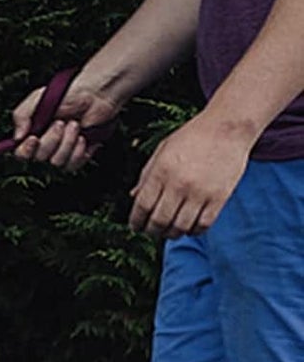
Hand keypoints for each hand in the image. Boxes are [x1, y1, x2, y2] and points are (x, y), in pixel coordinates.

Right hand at [11, 81, 119, 171]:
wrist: (96, 95)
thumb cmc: (68, 94)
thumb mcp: (38, 98)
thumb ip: (21, 115)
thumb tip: (17, 137)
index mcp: (32, 134)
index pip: (21, 154)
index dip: (26, 150)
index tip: (33, 138)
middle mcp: (45, 146)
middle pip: (40, 158)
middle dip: (52, 140)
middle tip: (61, 122)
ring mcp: (62, 153)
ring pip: (57, 162)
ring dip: (67, 142)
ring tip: (75, 125)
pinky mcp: (78, 156)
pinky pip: (72, 165)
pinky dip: (78, 151)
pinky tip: (82, 137)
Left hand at [127, 113, 252, 239]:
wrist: (228, 127)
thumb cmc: (192, 138)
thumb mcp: (162, 151)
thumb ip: (147, 175)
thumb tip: (133, 197)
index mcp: (161, 172)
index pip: (142, 207)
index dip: (136, 222)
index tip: (136, 227)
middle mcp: (179, 184)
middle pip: (159, 221)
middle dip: (152, 231)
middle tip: (152, 231)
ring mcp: (200, 192)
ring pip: (180, 227)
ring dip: (172, 234)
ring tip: (170, 231)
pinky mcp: (219, 197)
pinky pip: (203, 225)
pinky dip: (194, 231)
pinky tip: (189, 227)